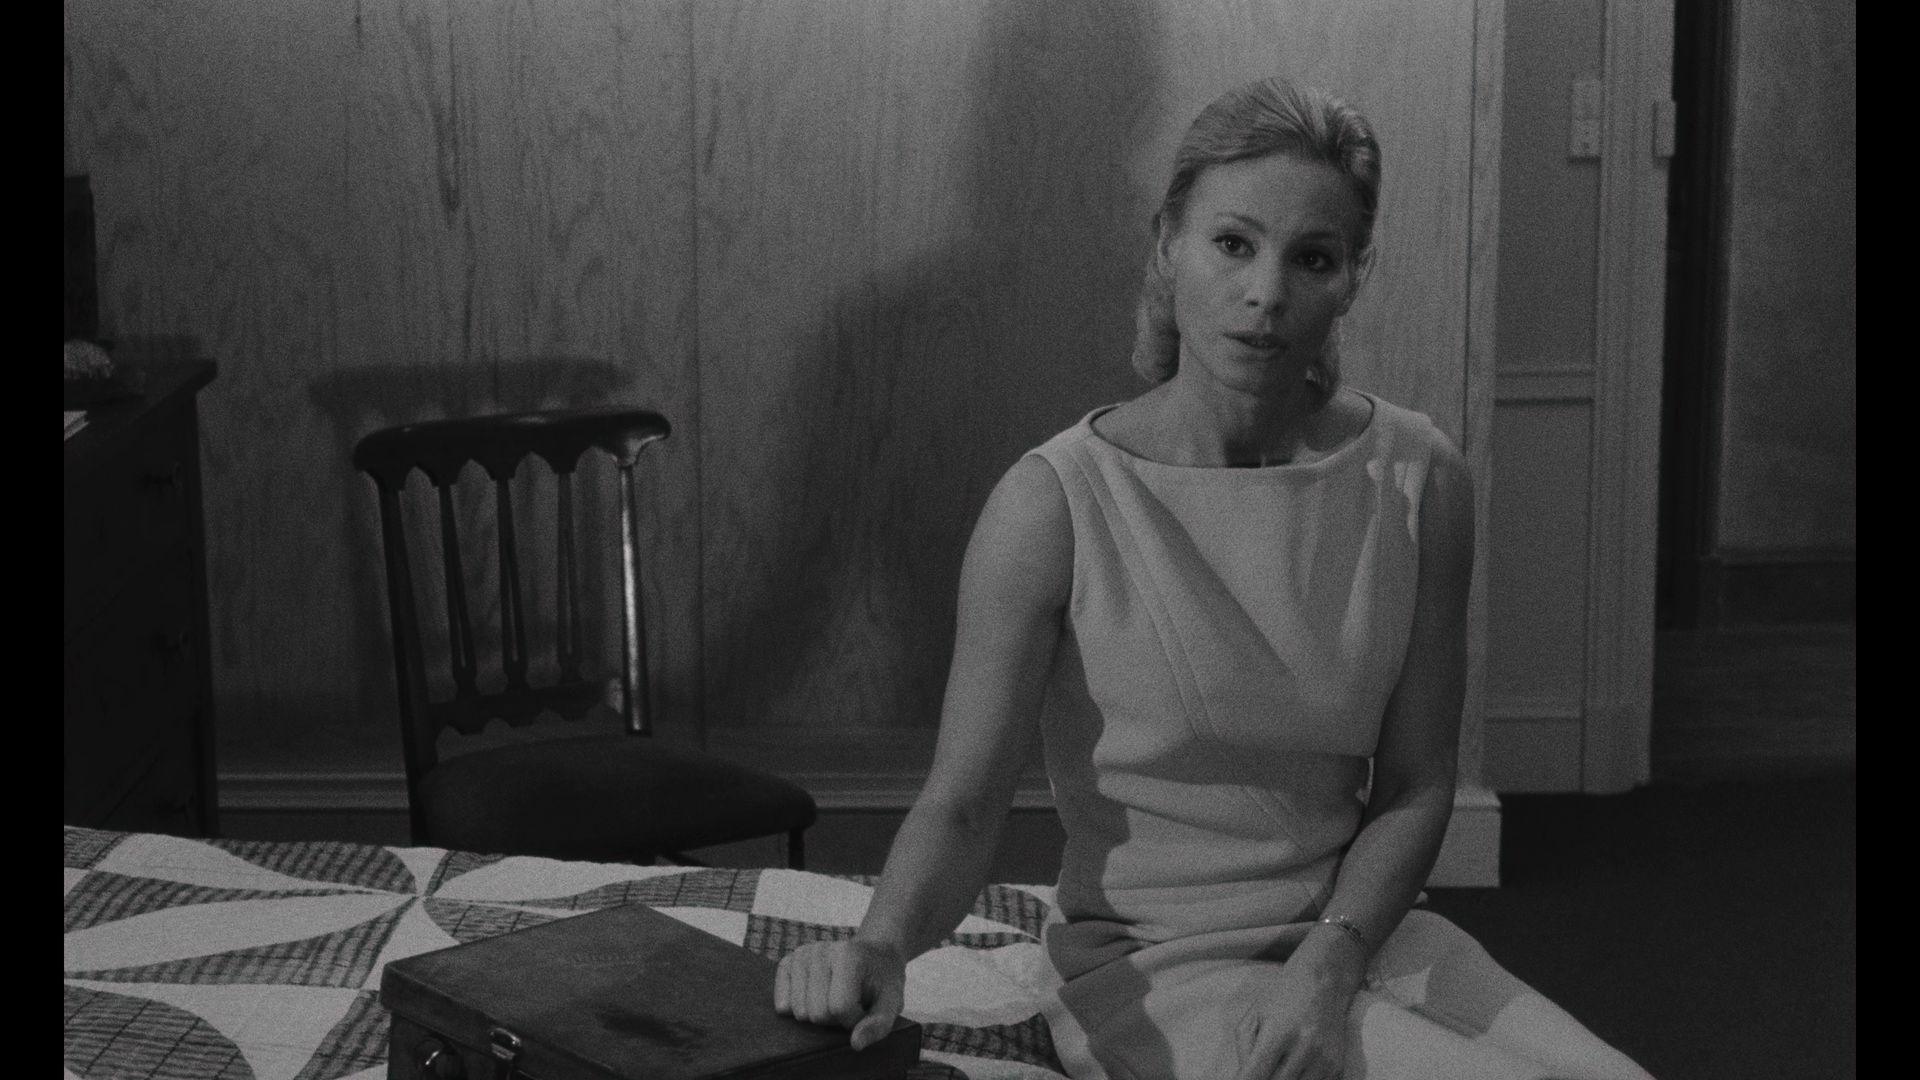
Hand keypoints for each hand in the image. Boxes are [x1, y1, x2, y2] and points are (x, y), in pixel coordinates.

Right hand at [773, 938, 906, 1050]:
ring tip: (834, 998)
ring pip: (798, 1012)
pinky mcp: (787, 962)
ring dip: (819, 1014)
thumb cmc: (882, 981)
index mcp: (847, 955)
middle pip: (816, 1013)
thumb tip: (855, 1044)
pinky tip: (815, 996)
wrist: (874, 956)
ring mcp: (800, 955)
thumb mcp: (892, 1003)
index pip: (839, 1008)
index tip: (864, 1008)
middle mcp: (819, 951)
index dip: (853, 1019)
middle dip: (835, 1018)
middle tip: (850, 1003)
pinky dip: (798, 1008)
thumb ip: (878, 1025)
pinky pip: (782, 1004)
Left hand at [1233, 945, 1360, 1079]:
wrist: (1323, 982)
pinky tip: (1294, 1071)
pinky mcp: (1337, 1067)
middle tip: (1259, 1073)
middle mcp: (1304, 1048)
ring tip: (1277, 1069)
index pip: (1256, 1075)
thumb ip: (1244, 1050)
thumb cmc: (1281, 998)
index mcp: (1278, 1033)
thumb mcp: (1254, 1016)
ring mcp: (1324, 1060)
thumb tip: (1244, 1078)